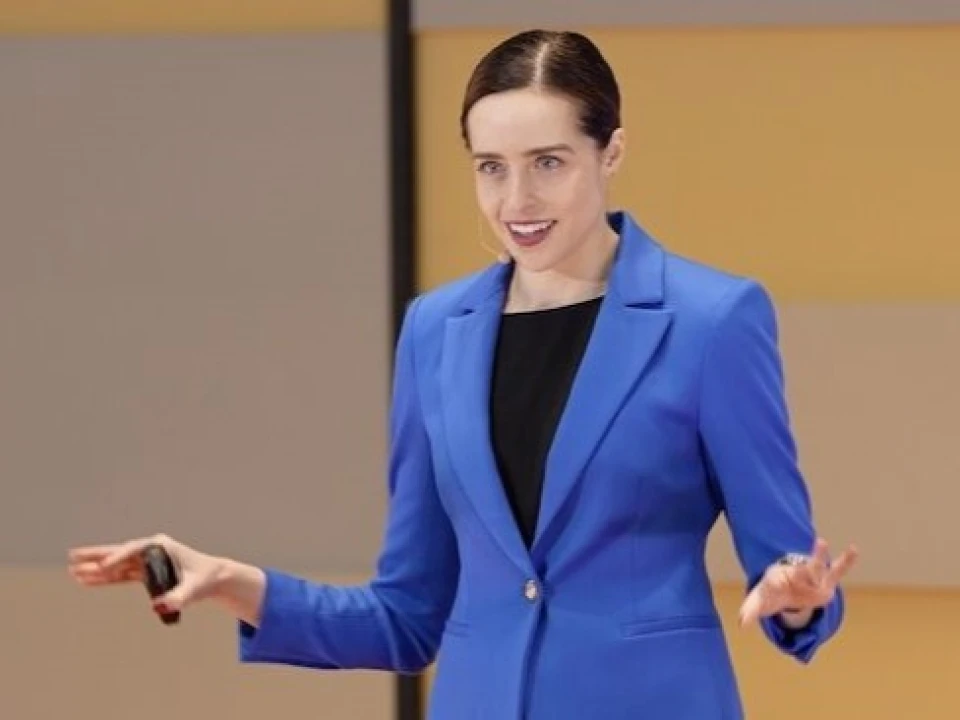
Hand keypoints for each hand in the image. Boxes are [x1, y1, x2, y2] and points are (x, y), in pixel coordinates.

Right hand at [68, 534, 223, 616]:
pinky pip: (121, 575)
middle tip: (72, 557)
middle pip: (119, 552)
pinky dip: (105, 578)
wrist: (213, 578)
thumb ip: (178, 597)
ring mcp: (146, 561)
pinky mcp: (144, 573)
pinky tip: (88, 581)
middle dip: (96, 556)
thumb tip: (159, 606)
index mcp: (162, 546)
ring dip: (96, 569)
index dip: (119, 557)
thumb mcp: (194, 588)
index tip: (105, 566)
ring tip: (73, 571)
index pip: (135, 549)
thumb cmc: (205, 578)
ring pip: (116, 565)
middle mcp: (151, 550)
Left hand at [738, 538, 858, 626]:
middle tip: (810, 548)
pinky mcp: (825, 583)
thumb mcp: (759, 602)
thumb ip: (751, 611)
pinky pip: (837, 571)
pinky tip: (854, 549)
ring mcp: (811, 576)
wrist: (783, 585)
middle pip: (800, 571)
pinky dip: (846, 561)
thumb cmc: (770, 592)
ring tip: (823, 541)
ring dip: (820, 555)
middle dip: (803, 564)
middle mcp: (795, 574)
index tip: (776, 585)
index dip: (774, 584)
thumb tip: (741, 624)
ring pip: (817, 566)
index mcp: (777, 578)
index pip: (775, 581)